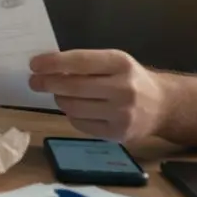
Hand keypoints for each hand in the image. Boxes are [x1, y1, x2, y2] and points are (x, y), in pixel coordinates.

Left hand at [29, 49, 168, 142]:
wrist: (162, 106)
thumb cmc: (131, 79)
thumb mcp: (114, 62)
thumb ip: (86, 63)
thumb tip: (47, 68)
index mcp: (121, 63)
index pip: (80, 61)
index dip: (53, 63)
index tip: (34, 64)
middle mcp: (123, 88)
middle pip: (73, 87)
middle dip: (48, 83)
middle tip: (35, 82)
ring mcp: (122, 114)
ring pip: (73, 107)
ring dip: (59, 100)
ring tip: (59, 95)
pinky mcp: (118, 134)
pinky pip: (80, 124)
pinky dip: (71, 115)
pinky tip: (75, 109)